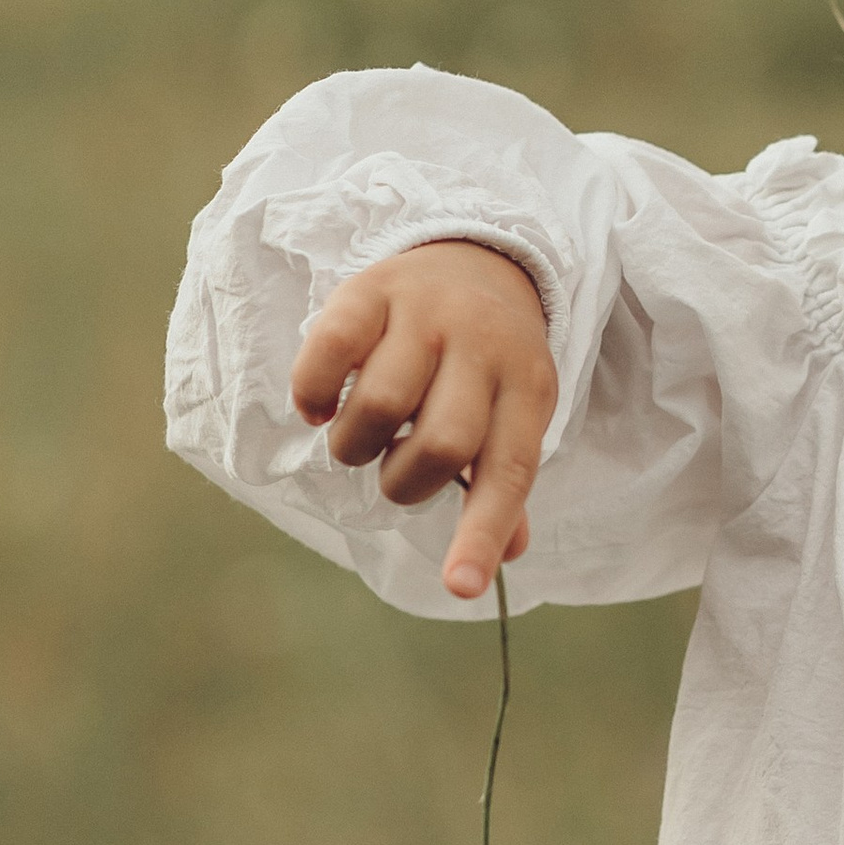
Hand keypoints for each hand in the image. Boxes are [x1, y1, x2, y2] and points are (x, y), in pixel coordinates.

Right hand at [290, 241, 555, 598]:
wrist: (474, 256)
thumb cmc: (488, 361)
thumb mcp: (514, 412)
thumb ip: (502, 479)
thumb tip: (509, 556)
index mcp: (528, 387)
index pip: (509, 471)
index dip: (482, 532)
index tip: (458, 587)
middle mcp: (482, 347)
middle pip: (443, 441)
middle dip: (405, 482)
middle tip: (393, 471)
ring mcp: (427, 315)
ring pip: (382, 403)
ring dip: (356, 444)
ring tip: (359, 439)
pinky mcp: (370, 290)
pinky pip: (331, 351)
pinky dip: (315, 393)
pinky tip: (320, 405)